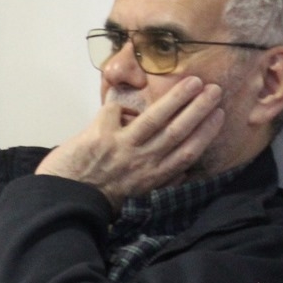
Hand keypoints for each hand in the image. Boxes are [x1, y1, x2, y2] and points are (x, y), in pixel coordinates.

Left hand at [36, 76, 224, 208]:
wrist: (63, 201)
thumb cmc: (98, 197)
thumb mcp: (136, 193)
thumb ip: (156, 178)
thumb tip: (180, 168)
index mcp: (153, 177)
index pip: (188, 152)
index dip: (206, 132)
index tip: (219, 114)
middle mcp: (142, 162)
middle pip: (177, 131)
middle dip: (199, 109)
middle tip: (214, 89)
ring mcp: (121, 148)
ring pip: (154, 119)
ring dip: (175, 99)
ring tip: (192, 81)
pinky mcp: (99, 137)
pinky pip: (115, 111)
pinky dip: (121, 106)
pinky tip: (126, 105)